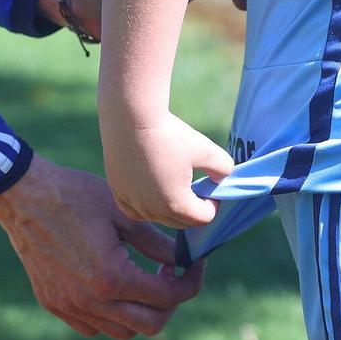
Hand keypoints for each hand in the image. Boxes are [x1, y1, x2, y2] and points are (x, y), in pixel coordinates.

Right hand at [0, 154, 205, 338]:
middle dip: (170, 303)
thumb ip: (158, 242)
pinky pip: (93, 327)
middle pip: (151, 325)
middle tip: (169, 274)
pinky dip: (112, 316)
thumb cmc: (74, 195)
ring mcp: (70, 307)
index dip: (190, 282)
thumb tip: (184, 258)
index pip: (168, 297)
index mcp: (112, 277)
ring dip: (141, 312)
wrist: (24, 196)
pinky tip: (112, 286)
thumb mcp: (124, 212)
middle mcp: (91, 302)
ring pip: (122, 332)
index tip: (194, 265)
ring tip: (141, 280)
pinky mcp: (54, 304)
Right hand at [100, 108, 233, 228]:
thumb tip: (222, 178)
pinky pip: (135, 209)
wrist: (130, 117)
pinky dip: (145, 203)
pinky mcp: (117, 192)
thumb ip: (223, 168)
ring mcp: (132, 203)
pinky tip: (149, 184)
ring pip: (157, 216)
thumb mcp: (206, 150)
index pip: (203, 218)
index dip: (212, 203)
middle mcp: (152, 211)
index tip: (210, 184)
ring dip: (169, 205)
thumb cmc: (170, 134)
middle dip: (191, 207)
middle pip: (181, 221)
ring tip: (171, 179)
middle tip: (193, 182)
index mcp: (176, 205)